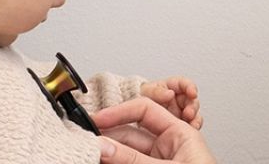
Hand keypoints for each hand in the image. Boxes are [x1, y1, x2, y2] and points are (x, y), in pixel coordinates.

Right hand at [95, 97, 215, 163]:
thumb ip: (133, 160)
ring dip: (110, 154)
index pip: (145, 111)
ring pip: (127, 153)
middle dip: (109, 137)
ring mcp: (159, 163)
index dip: (119, 112)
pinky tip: (102, 162)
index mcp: (180, 134)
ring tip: (92, 155)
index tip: (96, 120)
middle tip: (88, 143)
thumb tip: (104, 147)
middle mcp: (169, 146)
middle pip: (131, 134)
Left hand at [139, 76, 201, 128]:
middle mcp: (177, 100)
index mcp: (170, 87)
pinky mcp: (180, 123)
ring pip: (193, 113)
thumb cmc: (140, 99)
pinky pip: (189, 125)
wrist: (133, 114)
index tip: (192, 92)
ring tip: (191, 124)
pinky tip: (189, 131)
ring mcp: (179, 112)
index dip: (189, 87)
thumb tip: (169, 94)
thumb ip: (157, 92)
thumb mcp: (147, 92)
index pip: (183, 84)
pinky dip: (191, 128)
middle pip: (191, 100)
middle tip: (189, 113)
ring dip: (194, 118)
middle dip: (192, 106)